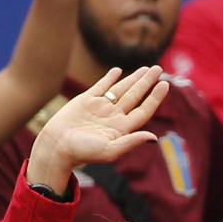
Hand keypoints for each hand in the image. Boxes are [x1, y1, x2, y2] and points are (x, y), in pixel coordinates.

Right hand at [27, 66, 168, 195]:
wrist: (57, 146)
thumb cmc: (83, 152)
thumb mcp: (110, 150)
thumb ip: (131, 142)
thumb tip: (154, 137)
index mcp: (122, 128)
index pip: (143, 110)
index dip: (155, 98)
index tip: (165, 85)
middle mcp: (113, 117)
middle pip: (135, 96)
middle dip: (147, 82)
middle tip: (159, 69)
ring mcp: (100, 108)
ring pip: (121, 89)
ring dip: (133, 79)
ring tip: (146, 69)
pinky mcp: (86, 100)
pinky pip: (101, 86)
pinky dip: (110, 78)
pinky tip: (118, 71)